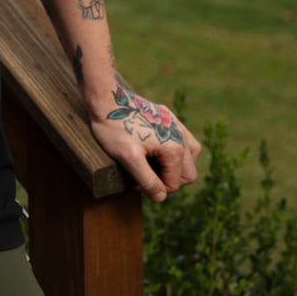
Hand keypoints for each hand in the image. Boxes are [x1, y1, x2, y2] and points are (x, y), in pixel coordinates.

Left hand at [90, 79, 201, 201]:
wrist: (106, 98)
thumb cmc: (114, 128)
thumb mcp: (128, 158)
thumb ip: (147, 180)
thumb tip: (161, 197)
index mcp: (175, 149)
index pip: (173, 184)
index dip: (155, 188)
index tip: (135, 182)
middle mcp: (182, 137)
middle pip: (188, 174)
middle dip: (169, 179)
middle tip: (146, 175)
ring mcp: (177, 125)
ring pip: (190, 157)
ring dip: (176, 166)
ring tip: (153, 164)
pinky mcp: (169, 117)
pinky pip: (183, 139)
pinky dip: (174, 149)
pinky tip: (156, 149)